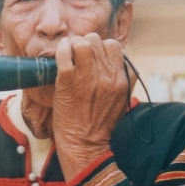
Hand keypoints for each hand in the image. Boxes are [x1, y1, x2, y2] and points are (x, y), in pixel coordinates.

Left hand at [51, 33, 132, 179]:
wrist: (84, 144)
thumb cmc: (101, 123)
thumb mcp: (122, 99)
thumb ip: (124, 78)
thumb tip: (119, 59)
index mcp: (122, 79)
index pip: (114, 46)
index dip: (102, 47)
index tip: (94, 55)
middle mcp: (108, 75)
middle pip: (98, 41)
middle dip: (87, 43)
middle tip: (79, 54)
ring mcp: (88, 77)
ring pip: (83, 42)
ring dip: (74, 44)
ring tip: (70, 52)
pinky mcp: (68, 81)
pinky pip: (65, 53)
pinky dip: (62, 49)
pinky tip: (60, 52)